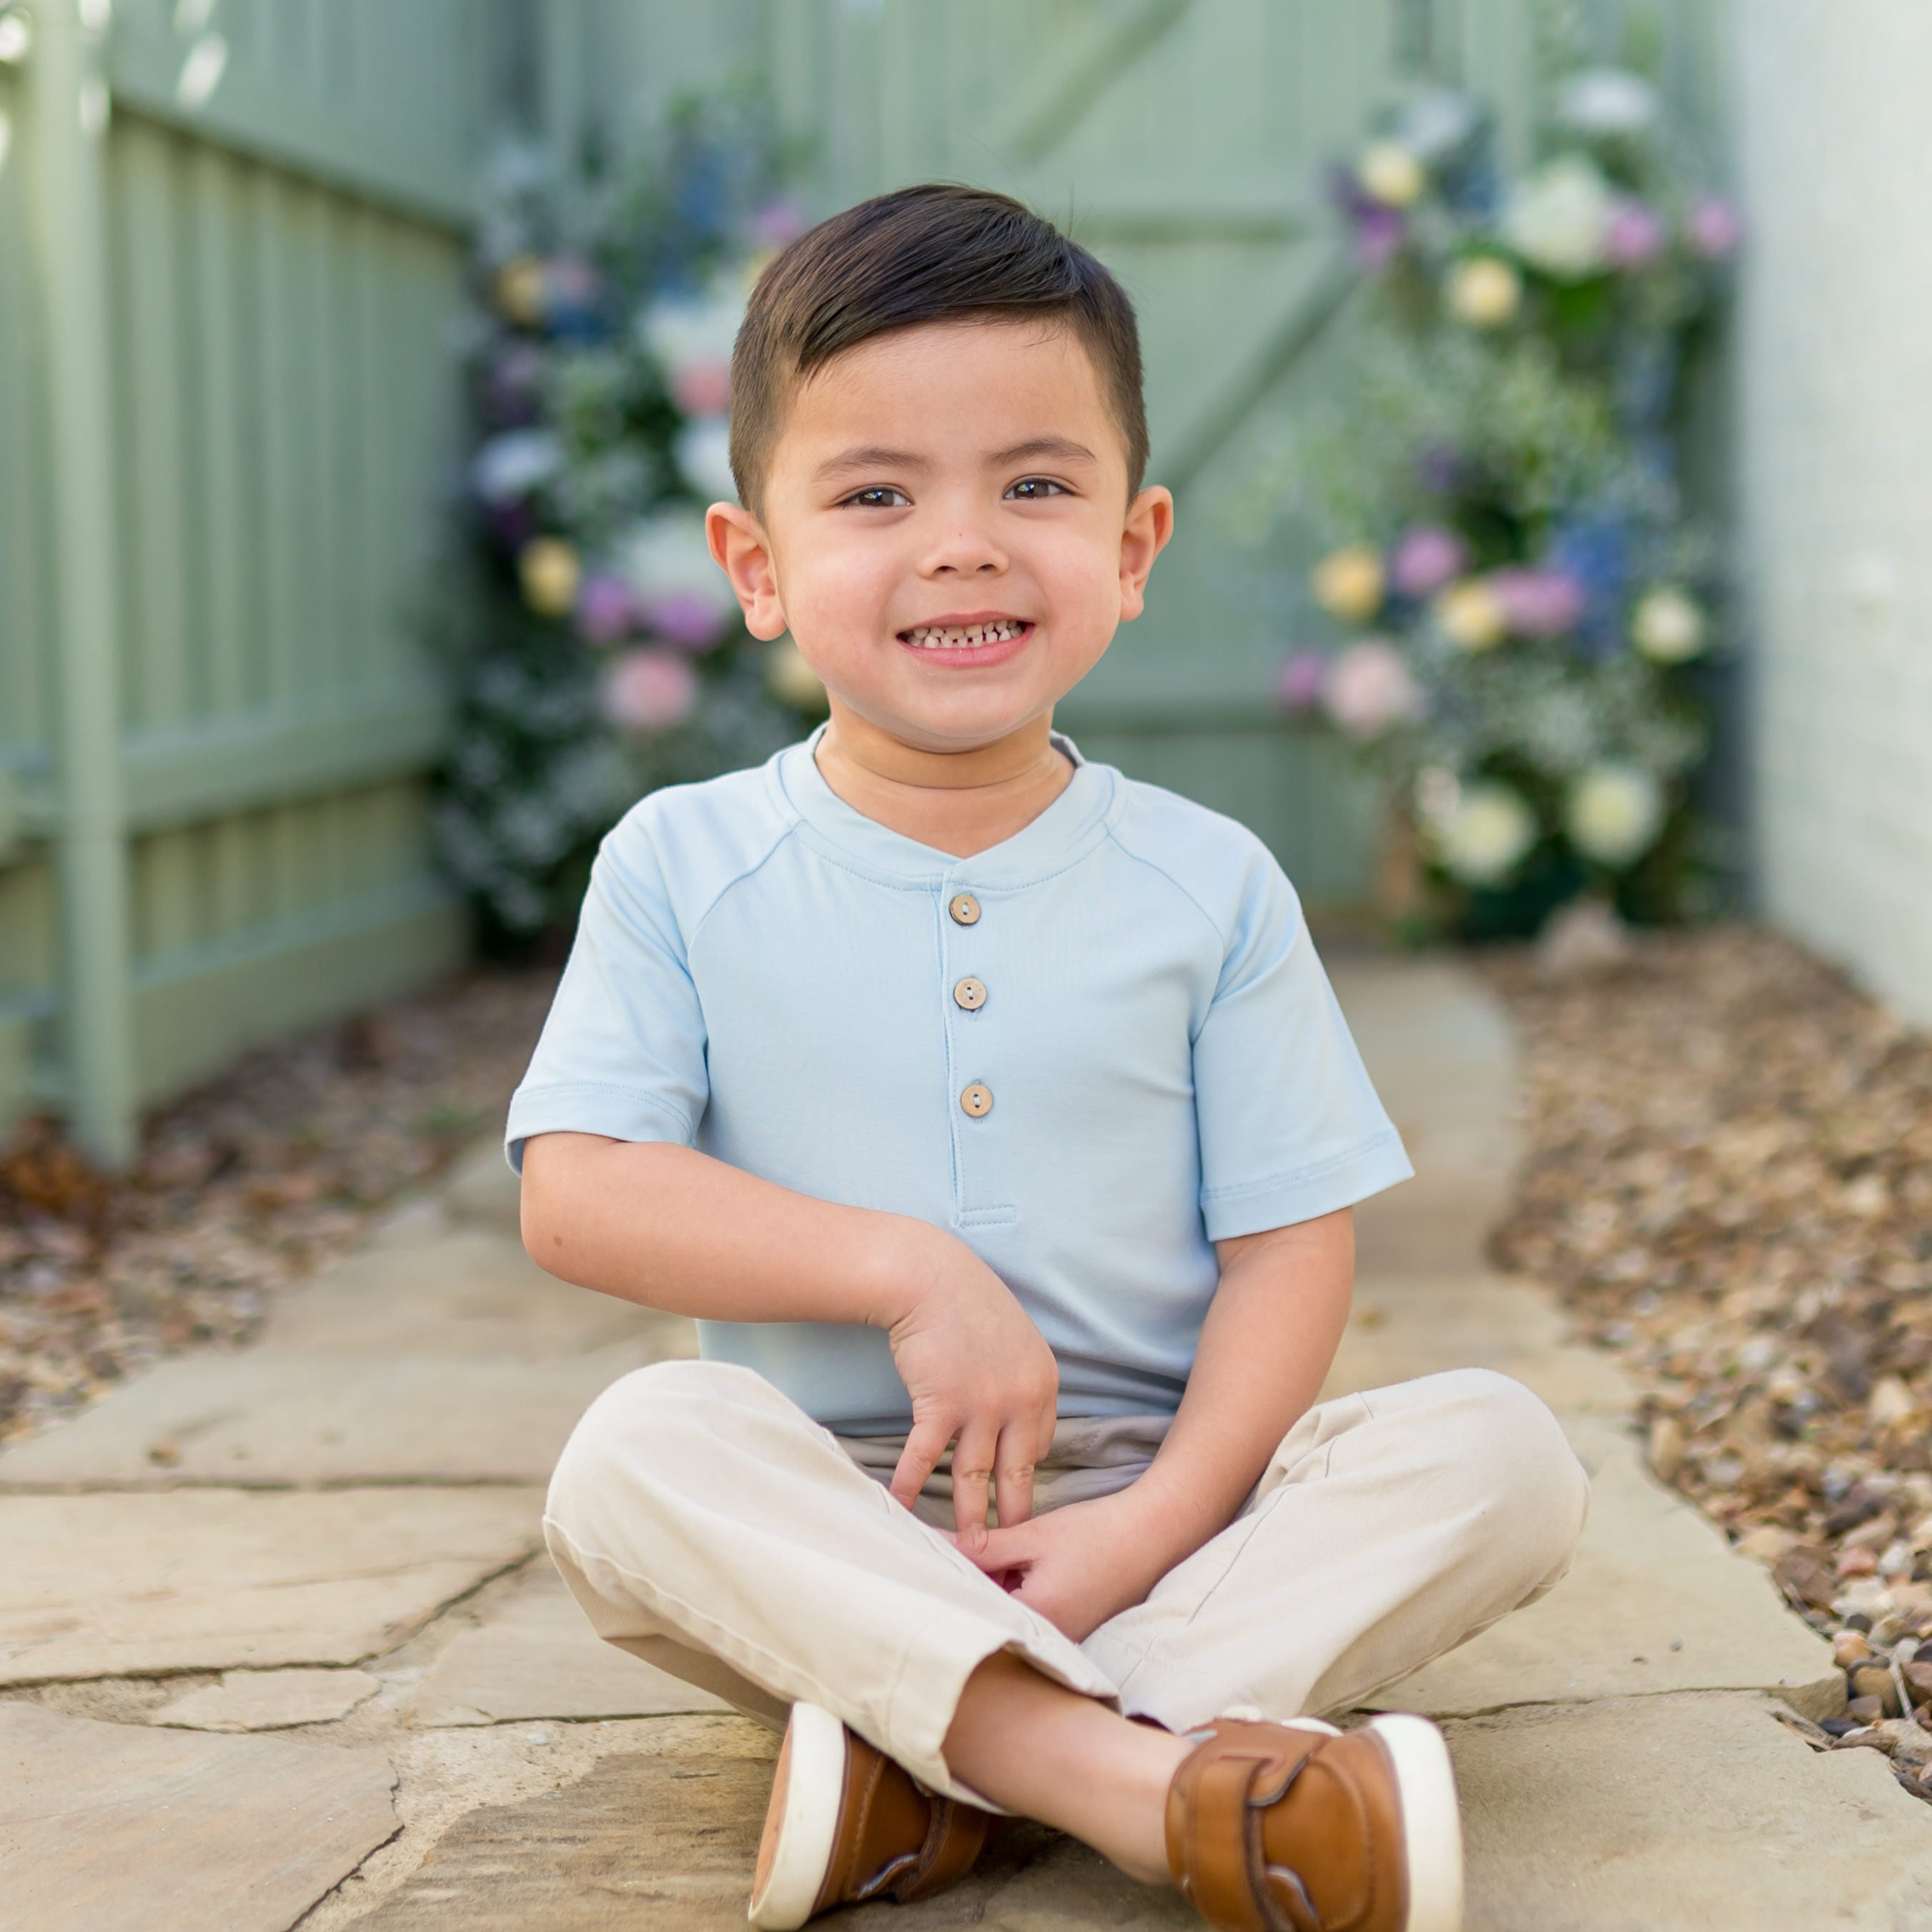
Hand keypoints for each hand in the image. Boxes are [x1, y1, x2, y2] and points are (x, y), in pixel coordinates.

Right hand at [879, 1226, 1057, 1545]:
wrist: (928, 1275)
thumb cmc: (965, 1302)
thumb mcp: (1012, 1338)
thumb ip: (1018, 1378)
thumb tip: (1012, 1416)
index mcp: (1042, 1384)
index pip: (1039, 1447)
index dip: (1025, 1477)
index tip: (1015, 1501)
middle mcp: (1021, 1400)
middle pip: (1016, 1474)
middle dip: (1011, 1518)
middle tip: (1007, 1554)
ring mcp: (983, 1405)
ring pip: (974, 1477)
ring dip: (967, 1517)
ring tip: (966, 1552)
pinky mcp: (942, 1405)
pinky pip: (926, 1458)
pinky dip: (911, 1486)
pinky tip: (902, 1510)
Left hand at [957, 1489, 1177, 1641]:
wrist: (1151, 1534)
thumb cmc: (1097, 1534)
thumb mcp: (1033, 1535)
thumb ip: (985, 1547)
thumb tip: (940, 1546)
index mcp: (1035, 1620)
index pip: (974, 1603)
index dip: (948, 1578)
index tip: (923, 1559)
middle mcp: (1047, 1638)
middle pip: (989, 1613)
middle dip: (968, 1583)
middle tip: (941, 1553)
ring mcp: (1061, 1635)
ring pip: (1009, 1611)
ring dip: (992, 1585)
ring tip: (972, 1554)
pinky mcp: (1070, 1625)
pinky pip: (1029, 1611)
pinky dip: (1015, 1589)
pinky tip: (1008, 1565)